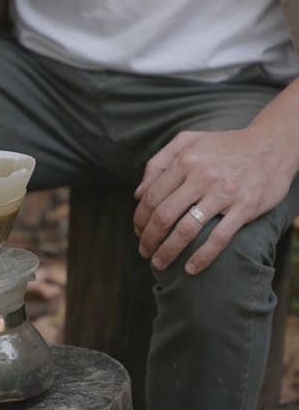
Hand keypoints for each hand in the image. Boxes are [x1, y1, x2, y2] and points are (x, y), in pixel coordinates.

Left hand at [133, 122, 296, 275]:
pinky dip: (202, 257)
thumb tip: (137, 193)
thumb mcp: (189, 140)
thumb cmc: (225, 145)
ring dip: (168, 251)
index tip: (138, 232)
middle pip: (164, 215)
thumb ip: (159, 162)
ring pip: (187, 230)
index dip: (140, 218)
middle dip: (149, 238)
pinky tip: (191, 269)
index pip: (152, 195)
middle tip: (144, 252)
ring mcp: (224, 193)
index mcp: (186, 160)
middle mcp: (202, 176)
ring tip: (159, 263)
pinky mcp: (245, 208)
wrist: (270, 145)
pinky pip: (219, 238)